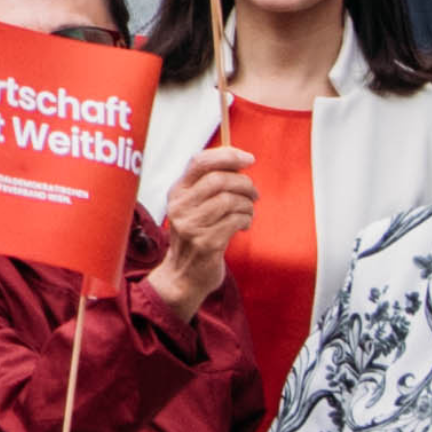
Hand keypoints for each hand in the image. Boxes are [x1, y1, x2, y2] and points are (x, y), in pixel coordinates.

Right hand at [148, 140, 258, 316]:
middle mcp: (180, 206)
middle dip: (244, 184)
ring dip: (247, 205)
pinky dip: (246, 219)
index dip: (228, 155)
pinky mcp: (205, 243)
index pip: (200, 161)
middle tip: (254, 194)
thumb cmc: (196, 235)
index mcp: (177, 192)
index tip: (249, 159)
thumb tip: (239, 159)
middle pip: (219, 179)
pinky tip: (243, 225)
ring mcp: (191, 226)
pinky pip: (235, 220)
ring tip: (248, 212)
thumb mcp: (193, 205)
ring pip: (229, 200)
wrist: (184, 275)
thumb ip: (208, 183)